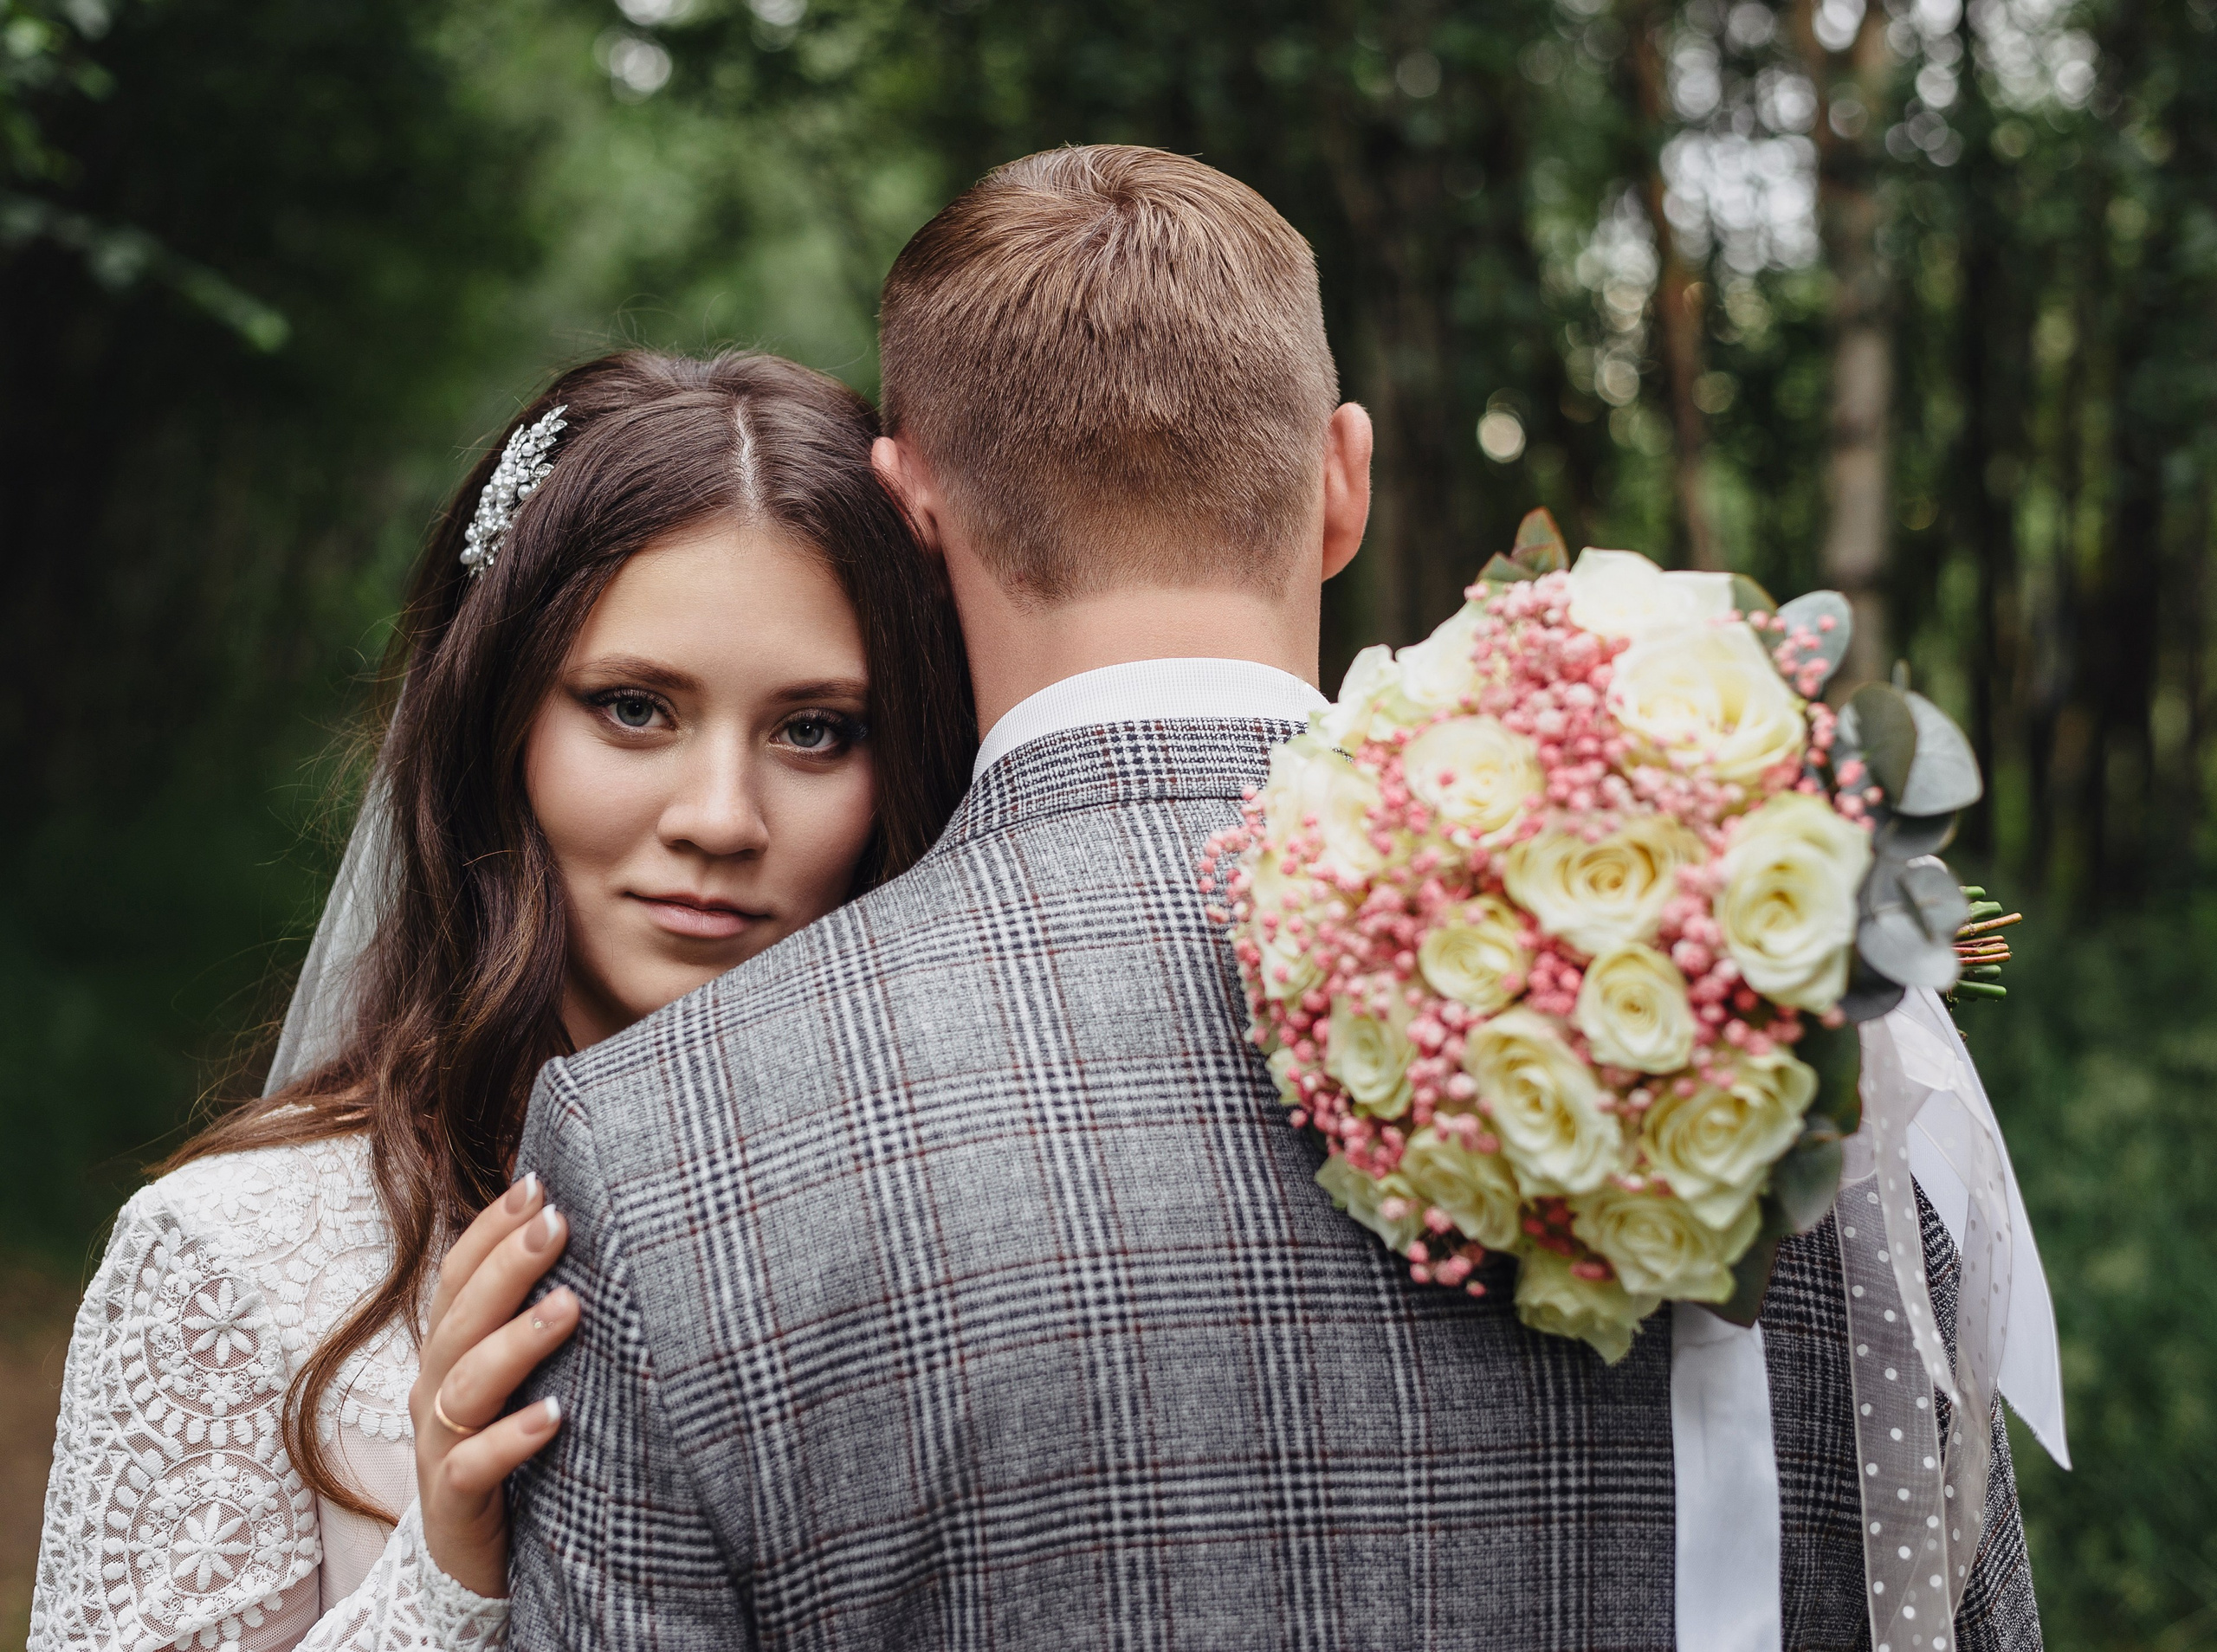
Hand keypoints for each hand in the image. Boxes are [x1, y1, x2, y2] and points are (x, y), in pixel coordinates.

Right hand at [408, 1173, 579, 1597]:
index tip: (540, 1183)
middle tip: (558, 1224)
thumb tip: (605, 1237)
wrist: (475, 1555)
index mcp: (452, 1349)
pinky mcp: (454, 1503)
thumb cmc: (515, 1444)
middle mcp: (438, 1388)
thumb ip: (546, 1313)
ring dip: (516, 1343)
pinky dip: (510, 1440)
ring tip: (569, 1308)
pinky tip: (554, 1418)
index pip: (459, 1276)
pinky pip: (472, 1466)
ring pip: (465, 1385)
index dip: (492, 1229)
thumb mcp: (526, 1374)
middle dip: (507, 1266)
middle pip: (461, 1317)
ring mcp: (441, 1445)